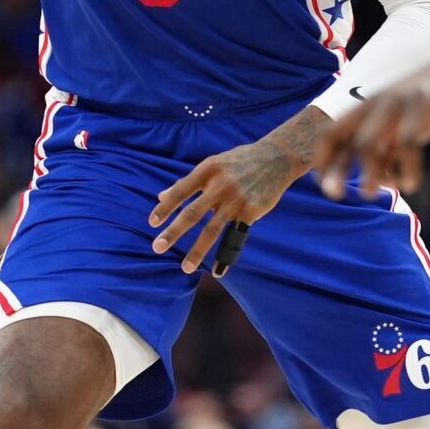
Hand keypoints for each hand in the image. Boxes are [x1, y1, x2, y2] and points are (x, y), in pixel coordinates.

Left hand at [152, 132, 303, 275]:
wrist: (277, 157)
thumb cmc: (240, 160)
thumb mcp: (213, 164)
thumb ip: (188, 182)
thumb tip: (161, 196)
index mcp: (208, 170)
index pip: (180, 191)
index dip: (165, 207)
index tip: (152, 222)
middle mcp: (220, 185)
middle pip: (192, 213)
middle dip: (173, 232)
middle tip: (157, 247)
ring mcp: (236, 200)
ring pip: (212, 230)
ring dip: (197, 251)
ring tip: (185, 267)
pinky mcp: (251, 212)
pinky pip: (234, 237)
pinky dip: (226, 256)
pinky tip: (218, 271)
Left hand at [310, 58, 429, 197]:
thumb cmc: (425, 107)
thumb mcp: (399, 127)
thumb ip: (385, 148)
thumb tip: (375, 181)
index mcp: (366, 108)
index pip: (331, 132)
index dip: (322, 159)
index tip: (324, 185)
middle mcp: (376, 104)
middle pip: (345, 139)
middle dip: (337, 169)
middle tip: (336, 195)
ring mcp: (396, 103)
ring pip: (370, 142)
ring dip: (367, 173)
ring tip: (369, 195)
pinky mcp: (421, 105)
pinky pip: (407, 142)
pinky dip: (406, 168)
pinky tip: (410, 184)